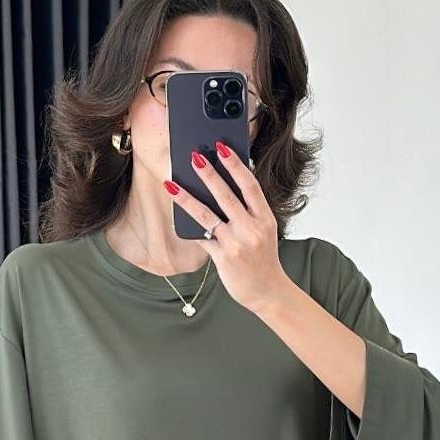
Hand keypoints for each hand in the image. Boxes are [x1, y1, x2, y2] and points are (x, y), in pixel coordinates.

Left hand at [164, 141, 288, 315]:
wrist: (267, 292)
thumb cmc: (262, 258)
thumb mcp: (263, 231)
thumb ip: (248, 211)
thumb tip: (221, 187)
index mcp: (265, 218)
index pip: (250, 186)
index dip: (235, 165)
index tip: (222, 148)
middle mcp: (251, 229)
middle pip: (227, 196)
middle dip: (209, 174)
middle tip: (194, 156)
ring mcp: (236, 244)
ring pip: (207, 215)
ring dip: (187, 197)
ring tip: (171, 183)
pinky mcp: (223, 258)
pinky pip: (201, 238)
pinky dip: (189, 227)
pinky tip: (177, 213)